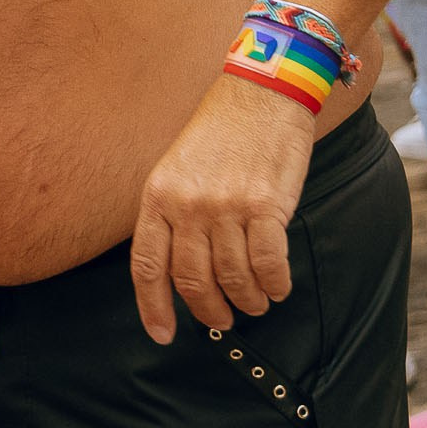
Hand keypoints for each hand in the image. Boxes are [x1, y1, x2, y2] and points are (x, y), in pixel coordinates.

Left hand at [128, 77, 314, 342]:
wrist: (260, 93)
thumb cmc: (220, 134)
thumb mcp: (176, 168)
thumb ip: (173, 215)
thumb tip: (180, 270)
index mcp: (157, 196)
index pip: (148, 266)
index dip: (154, 306)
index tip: (163, 334)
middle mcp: (187, 205)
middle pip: (192, 281)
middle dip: (209, 311)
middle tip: (223, 320)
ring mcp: (225, 206)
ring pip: (233, 277)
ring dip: (247, 300)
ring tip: (255, 302)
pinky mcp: (265, 205)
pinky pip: (269, 263)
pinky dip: (274, 285)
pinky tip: (278, 288)